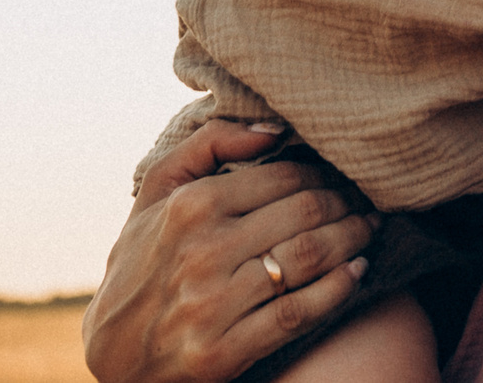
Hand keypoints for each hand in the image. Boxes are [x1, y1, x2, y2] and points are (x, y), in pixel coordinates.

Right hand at [82, 124, 377, 382]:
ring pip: (307, 259)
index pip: (283, 177)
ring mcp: (213, 305)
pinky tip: (357, 272)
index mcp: (189, 206)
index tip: (344, 175)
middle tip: (368, 201)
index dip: (324, 173)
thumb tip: (273, 129)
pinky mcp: (223, 351)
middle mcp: (202, 252)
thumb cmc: (141, 263)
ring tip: (369, 229)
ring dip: (351, 239)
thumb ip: (208, 144)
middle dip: (346, 203)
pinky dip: (337, 289)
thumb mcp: (155, 193)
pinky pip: (297, 313)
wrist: (113, 355)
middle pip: (303, 214)